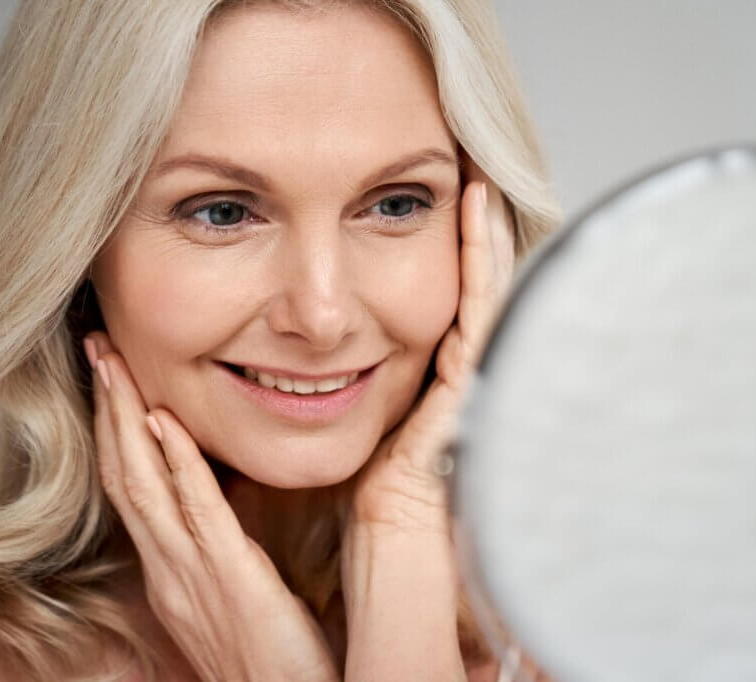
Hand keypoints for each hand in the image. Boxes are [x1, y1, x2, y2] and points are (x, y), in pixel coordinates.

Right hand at [85, 331, 338, 681]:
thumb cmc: (268, 658)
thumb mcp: (231, 595)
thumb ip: (218, 551)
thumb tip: (217, 507)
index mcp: (171, 569)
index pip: (130, 487)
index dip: (114, 429)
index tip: (110, 379)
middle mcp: (170, 567)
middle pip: (124, 474)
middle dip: (109, 407)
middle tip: (97, 349)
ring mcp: (193, 573)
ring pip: (146, 484)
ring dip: (128, 419)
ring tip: (115, 365)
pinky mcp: (232, 578)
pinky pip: (198, 512)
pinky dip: (178, 464)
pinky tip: (165, 423)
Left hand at [347, 153, 514, 533]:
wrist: (390, 550)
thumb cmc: (360, 502)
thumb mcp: (329, 431)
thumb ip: (315, 393)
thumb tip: (271, 357)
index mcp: (418, 376)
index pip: (428, 301)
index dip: (428, 252)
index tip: (413, 201)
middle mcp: (449, 367)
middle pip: (458, 284)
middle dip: (460, 230)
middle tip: (458, 171)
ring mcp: (468, 372)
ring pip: (480, 284)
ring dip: (478, 227)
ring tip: (474, 173)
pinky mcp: (474, 377)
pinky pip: (482, 303)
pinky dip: (484, 251)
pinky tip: (479, 203)